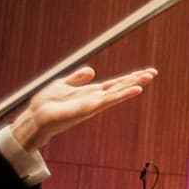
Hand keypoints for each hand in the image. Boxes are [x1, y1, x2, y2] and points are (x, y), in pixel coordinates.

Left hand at [9, 65, 157, 151]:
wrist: (35, 118)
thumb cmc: (46, 104)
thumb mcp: (62, 84)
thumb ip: (77, 78)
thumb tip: (91, 70)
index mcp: (90, 93)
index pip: (114, 84)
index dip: (128, 78)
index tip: (144, 72)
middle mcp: (95, 99)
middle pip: (119, 87)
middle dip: (136, 79)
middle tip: (153, 72)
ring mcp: (93, 104)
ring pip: (117, 93)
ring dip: (133, 85)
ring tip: (148, 78)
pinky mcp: (89, 108)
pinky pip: (108, 100)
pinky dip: (123, 94)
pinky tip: (134, 90)